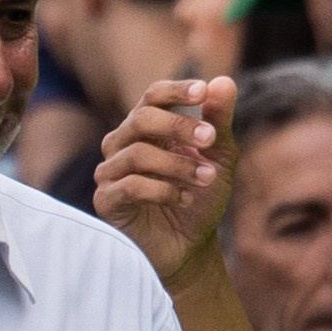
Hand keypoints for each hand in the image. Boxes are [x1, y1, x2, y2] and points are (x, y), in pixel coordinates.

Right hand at [93, 72, 235, 290]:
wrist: (189, 248)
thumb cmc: (199, 199)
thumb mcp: (218, 158)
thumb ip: (219, 121)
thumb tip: (224, 82)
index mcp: (146, 128)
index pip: (152, 96)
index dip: (176, 90)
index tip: (203, 92)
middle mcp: (122, 144)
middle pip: (141, 119)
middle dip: (179, 127)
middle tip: (210, 140)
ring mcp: (110, 172)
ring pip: (137, 153)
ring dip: (178, 165)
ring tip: (207, 179)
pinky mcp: (106, 200)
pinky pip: (130, 186)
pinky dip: (163, 190)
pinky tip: (185, 199)